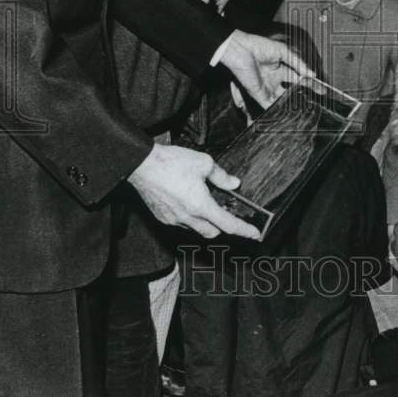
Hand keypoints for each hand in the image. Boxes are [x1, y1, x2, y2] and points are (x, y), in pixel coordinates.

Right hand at [128, 143, 259, 239]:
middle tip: (229, 215)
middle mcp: (188, 217)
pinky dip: (190, 218)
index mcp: (201, 205)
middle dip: (223, 227)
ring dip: (206, 223)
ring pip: (196, 229)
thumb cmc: (171, 162)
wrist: (142, 165)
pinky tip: (189, 204)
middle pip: (213, 232)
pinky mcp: (163, 218)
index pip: (229, 225)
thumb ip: (221, 176)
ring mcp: (174, 220)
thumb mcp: (204, 163)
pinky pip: (182, 224)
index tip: (255, 234)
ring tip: (207, 206)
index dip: (245, 230)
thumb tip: (233, 184)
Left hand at [218, 29, 312, 108]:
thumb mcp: (283, 51)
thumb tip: (312, 74)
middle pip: (294, 89)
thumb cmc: (259, 46)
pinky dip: (279, 109)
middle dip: (306, 94)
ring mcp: (268, 87)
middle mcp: (276, 79)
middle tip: (318, 99)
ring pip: (284, 99)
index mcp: (282, 67)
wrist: (241, 49)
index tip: (321, 88)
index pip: (299, 77)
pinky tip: (290, 112)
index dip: (310, 83)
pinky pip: (271, 105)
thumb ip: (298, 63)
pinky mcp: (260, 94)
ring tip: (307, 108)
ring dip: (294, 104)